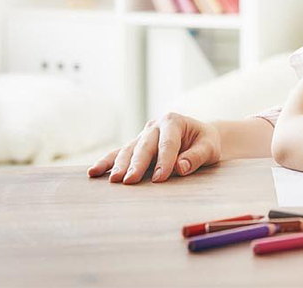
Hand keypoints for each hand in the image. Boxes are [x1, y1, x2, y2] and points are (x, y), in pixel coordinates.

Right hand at [87, 112, 220, 183]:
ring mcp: (142, 135)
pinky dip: (107, 163)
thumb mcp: (209, 147)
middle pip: (144, 146)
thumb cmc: (205, 142)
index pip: (168, 143)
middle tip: (130, 180)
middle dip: (137, 164)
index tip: (160, 178)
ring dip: (119, 165)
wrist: (199, 136)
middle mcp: (154, 126)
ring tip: (112, 180)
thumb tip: (180, 167)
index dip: (164, 161)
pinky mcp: (135, 145)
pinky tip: (93, 172)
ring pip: (128, 150)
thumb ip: (197, 156)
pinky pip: (119, 154)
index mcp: (173, 121)